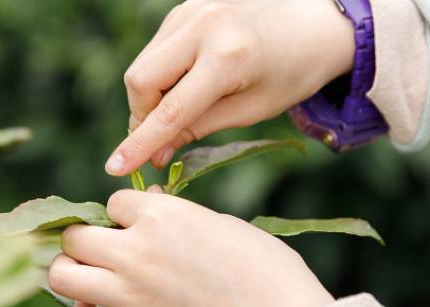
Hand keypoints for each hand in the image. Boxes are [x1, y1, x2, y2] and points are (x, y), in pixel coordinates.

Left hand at [47, 188, 332, 306]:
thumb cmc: (266, 266)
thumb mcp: (222, 222)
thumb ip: (176, 214)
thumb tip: (148, 205)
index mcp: (163, 215)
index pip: (115, 202)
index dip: (126, 211)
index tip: (140, 222)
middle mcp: (138, 251)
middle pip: (76, 236)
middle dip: (86, 236)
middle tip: (104, 245)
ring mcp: (133, 295)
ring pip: (63, 276)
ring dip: (69, 271)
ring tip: (86, 272)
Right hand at [106, 0, 354, 174]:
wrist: (315, 22)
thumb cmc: (291, 72)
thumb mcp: (250, 109)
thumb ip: (198, 128)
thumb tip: (154, 153)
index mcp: (227, 57)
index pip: (170, 109)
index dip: (140, 143)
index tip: (114, 167)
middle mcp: (203, 26)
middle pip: (141, 79)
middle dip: (143, 115)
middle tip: (162, 138)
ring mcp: (190, 10)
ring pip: (144, 64)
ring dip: (151, 96)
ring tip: (183, 109)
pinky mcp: (185, 7)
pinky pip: (157, 49)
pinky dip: (162, 75)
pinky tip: (188, 83)